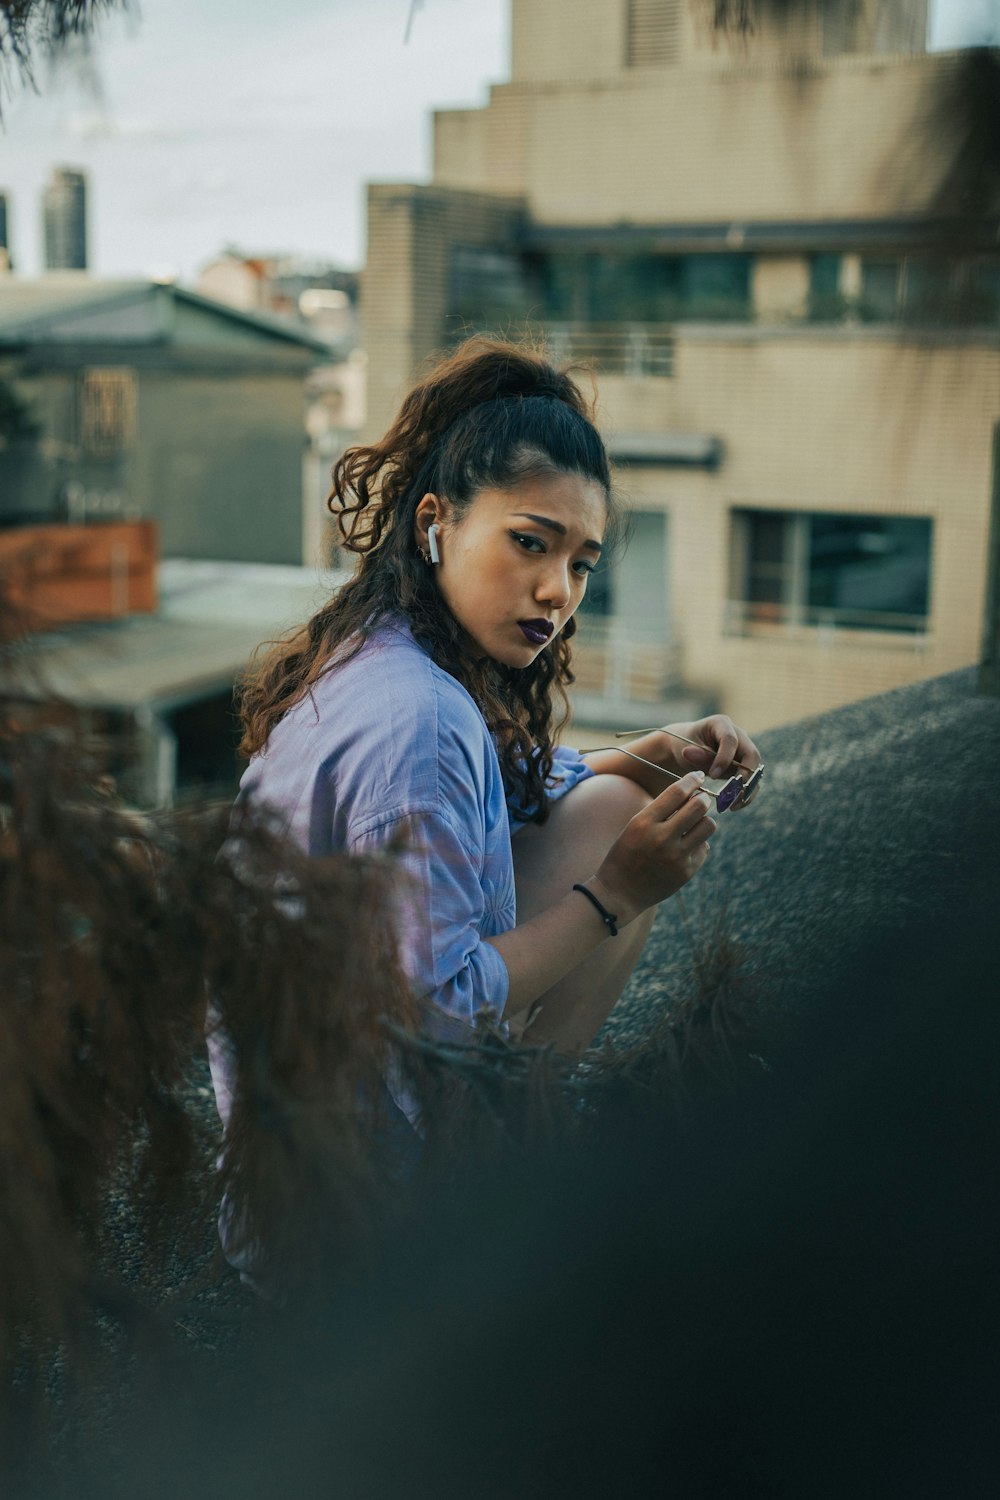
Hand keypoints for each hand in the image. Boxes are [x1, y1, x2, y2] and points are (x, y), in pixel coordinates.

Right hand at [591, 771, 715, 924]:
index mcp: (643, 823)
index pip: (676, 792)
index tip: (698, 776)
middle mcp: (661, 839)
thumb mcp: (634, 826)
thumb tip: (691, 793)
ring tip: (694, 823)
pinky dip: (698, 843)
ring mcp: (676, 857)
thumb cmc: (625, 854)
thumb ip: (660, 811)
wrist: (619, 893)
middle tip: (700, 799)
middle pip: (699, 807)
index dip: (692, 780)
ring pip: (708, 826)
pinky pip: (704, 848)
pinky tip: (684, 847)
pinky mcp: (686, 872)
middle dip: (703, 798)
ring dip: (704, 820)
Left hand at [666, 716, 761, 807]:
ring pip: (755, 771)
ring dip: (747, 789)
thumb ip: (695, 754)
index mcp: (722, 724)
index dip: (724, 758)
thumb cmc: (685, 745)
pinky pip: (752, 781)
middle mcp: (739, 736)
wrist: (686, 750)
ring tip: (733, 805)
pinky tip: (735, 806)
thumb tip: (689, 752)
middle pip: (751, 755)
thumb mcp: (686, 748)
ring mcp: (744, 751)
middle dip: (743, 776)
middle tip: (731, 794)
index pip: (730, 740)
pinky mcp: (745, 767)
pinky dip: (746, 794)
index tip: (713, 776)